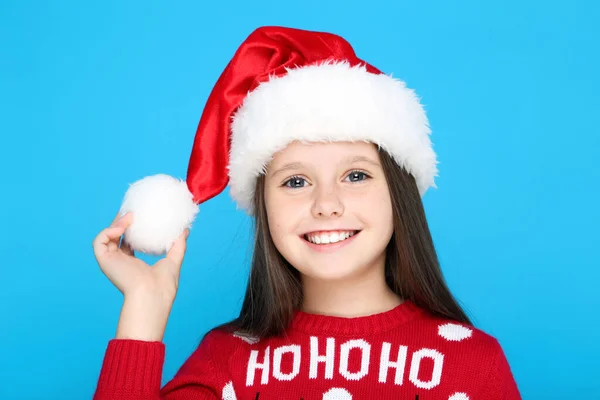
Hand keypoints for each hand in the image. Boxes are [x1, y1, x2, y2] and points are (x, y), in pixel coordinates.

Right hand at [92, 212, 189, 339]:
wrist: (153, 294)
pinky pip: (100, 241)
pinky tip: (123, 227)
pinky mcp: (104, 261)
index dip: (132, 228)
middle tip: (133, 210)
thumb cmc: (164, 284)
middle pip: (116, 237)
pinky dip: (109, 231)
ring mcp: (111, 262)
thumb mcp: (174, 260)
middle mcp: (120, 263)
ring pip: (106, 236)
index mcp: (133, 264)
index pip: (128, 243)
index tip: (140, 216)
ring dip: (116, 223)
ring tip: (130, 216)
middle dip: (122, 222)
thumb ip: (178, 245)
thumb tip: (185, 230)